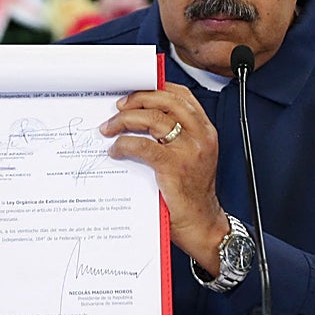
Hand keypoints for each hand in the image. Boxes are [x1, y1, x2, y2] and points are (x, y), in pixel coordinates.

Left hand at [99, 83, 230, 273]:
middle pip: (165, 100)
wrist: (202, 224)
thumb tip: (139, 118)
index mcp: (205, 131)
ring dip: (124, 120)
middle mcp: (200, 136)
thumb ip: (175, 137)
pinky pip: (142, 146)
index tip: (135, 92)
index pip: (181, 96)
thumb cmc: (192, 194)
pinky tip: (115, 150)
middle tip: (118, 107)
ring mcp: (188, 150)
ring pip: (152, 118)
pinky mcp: (173, 166)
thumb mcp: (191, 158)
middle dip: (137, 99)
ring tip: (109, 128)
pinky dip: (124, 144)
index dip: (155, 89)